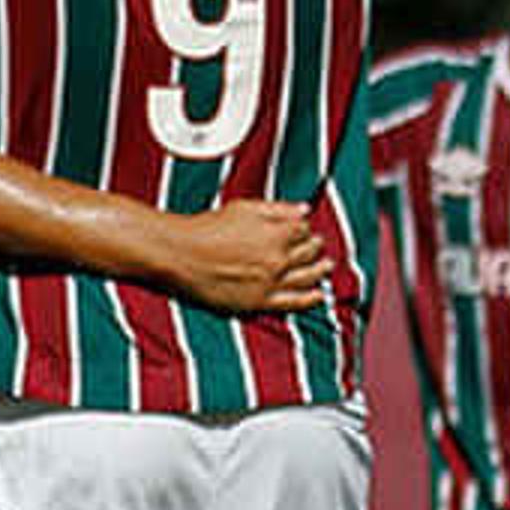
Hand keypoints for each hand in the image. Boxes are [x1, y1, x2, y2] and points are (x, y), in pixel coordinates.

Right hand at [162, 199, 331, 313]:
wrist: (182, 255)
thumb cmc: (208, 228)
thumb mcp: (244, 208)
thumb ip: (278, 209)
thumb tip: (304, 209)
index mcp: (276, 233)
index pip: (304, 228)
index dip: (305, 226)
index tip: (304, 227)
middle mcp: (278, 259)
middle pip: (309, 252)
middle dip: (316, 246)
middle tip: (319, 244)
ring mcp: (270, 282)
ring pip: (307, 276)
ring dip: (320, 270)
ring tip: (326, 265)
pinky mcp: (260, 301)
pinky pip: (293, 302)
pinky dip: (310, 298)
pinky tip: (318, 294)